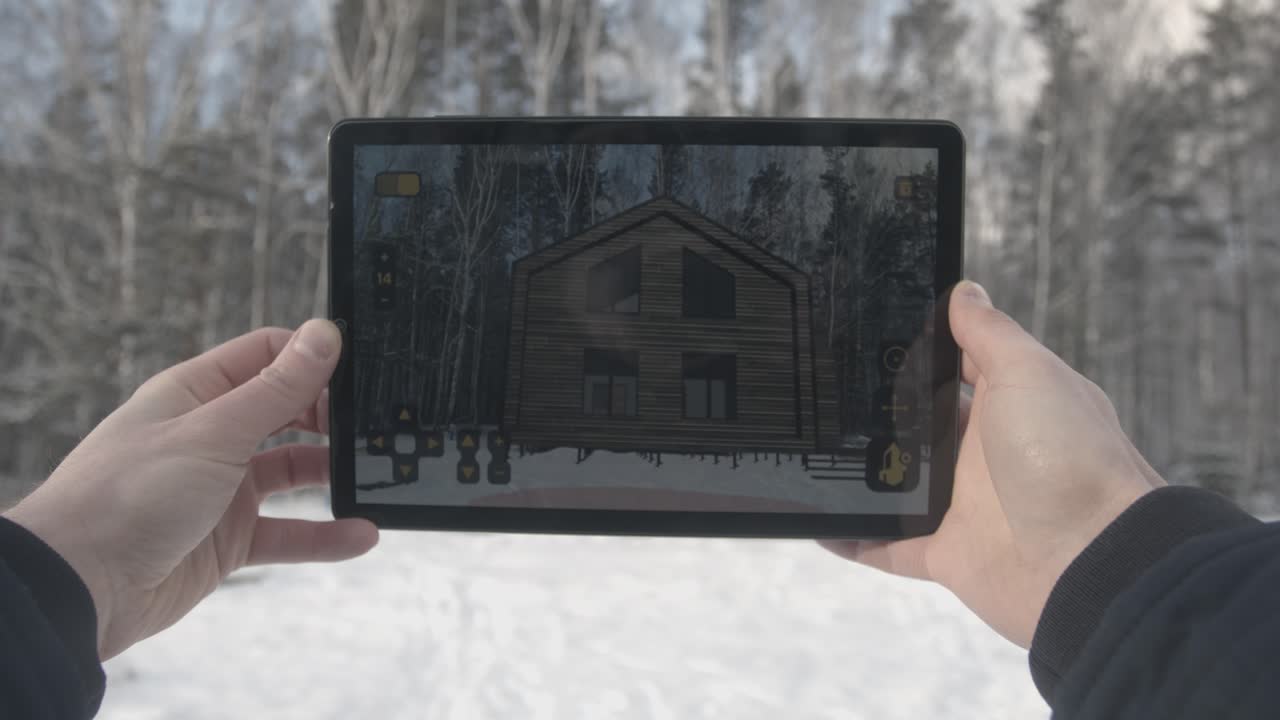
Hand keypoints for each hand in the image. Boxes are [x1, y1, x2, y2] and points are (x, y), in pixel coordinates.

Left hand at [3, 320, 378, 659]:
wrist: (79, 585)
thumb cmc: (127, 495)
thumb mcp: (215, 431)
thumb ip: (277, 388)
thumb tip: (324, 333)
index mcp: (196, 392)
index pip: (266, 355)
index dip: (312, 358)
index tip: (358, 372)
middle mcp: (211, 435)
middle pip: (286, 410)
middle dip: (330, 416)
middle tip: (373, 426)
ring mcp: (221, 488)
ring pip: (292, 471)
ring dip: (332, 474)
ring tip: (374, 476)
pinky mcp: (229, 539)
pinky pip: (289, 531)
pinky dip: (325, 535)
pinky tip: (361, 534)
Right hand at [823, 282, 1163, 646]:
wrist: (1091, 561)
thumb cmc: (1070, 458)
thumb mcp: (1029, 373)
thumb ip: (989, 333)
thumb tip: (964, 290)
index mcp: (1009, 405)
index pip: (957, 369)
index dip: (921, 350)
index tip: (869, 332)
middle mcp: (984, 453)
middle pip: (921, 427)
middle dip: (880, 412)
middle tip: (823, 389)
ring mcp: (964, 505)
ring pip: (899, 485)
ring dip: (862, 473)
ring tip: (812, 449)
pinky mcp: (946, 554)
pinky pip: (889, 546)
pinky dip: (856, 540)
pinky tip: (819, 525)